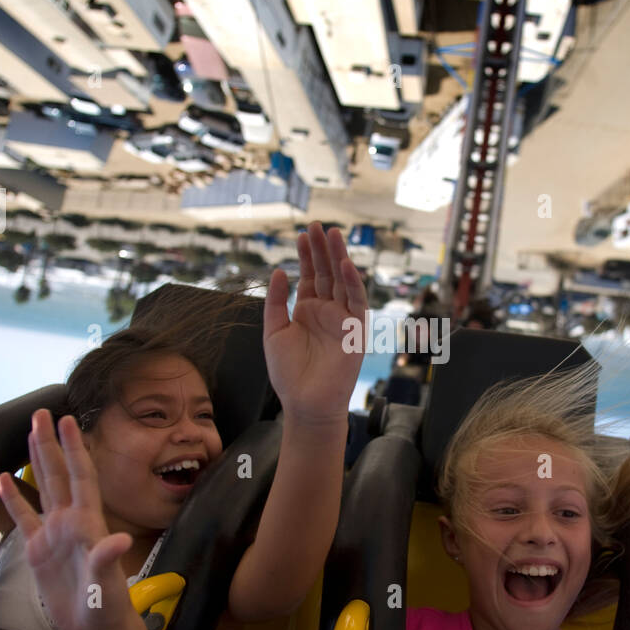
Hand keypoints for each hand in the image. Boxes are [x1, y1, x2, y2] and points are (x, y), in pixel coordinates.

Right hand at [0, 410, 134, 629]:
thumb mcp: (107, 584)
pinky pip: (23, 518)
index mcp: (88, 523)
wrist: (96, 629)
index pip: (80, 476)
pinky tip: (2, 479)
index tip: (68, 421)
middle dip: (51, 443)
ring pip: (43, 489)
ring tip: (28, 433)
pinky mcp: (37, 552)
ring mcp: (53, 535)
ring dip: (35, 461)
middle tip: (42, 412)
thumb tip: (119, 539)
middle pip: (59, 473)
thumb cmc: (108, 607)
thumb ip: (107, 560)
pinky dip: (12, 499)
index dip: (75, 449)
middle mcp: (71, 522)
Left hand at [263, 222, 367, 423]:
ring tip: (331, 233)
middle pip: (327, 273)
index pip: (310, 276)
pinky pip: (356, 302)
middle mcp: (327, 311)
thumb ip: (276, 302)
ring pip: (342, 282)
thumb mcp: (273, 332)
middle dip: (322, 249)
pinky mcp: (355, 331)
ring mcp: (342, 319)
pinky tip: (344, 264)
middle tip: (317, 225)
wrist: (304, 403)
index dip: (307, 255)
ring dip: (338, 257)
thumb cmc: (288, 374)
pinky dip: (352, 282)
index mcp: (308, 311)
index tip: (302, 234)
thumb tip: (278, 272)